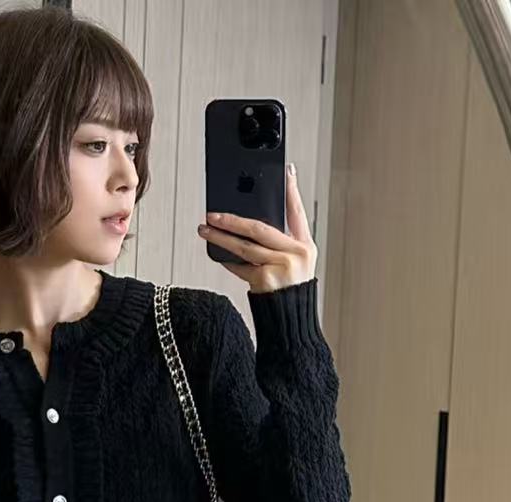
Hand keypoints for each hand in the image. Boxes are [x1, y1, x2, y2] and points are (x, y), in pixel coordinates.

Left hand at [198, 162, 316, 293]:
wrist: (291, 321)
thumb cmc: (291, 290)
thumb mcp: (295, 264)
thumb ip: (280, 243)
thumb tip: (249, 225)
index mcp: (305, 246)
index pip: (297, 212)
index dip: (292, 191)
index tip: (286, 171)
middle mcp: (295, 254)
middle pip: (259, 228)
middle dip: (233, 219)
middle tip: (213, 213)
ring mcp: (280, 266)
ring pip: (244, 246)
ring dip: (221, 237)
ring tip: (205, 230)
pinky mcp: (264, 280)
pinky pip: (240, 266)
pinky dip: (227, 261)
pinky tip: (217, 254)